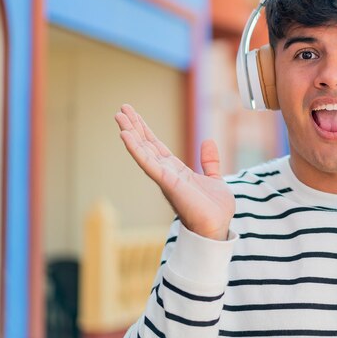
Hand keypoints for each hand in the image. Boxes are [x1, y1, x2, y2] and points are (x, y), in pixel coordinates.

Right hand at [115, 104, 234, 239]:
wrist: (217, 227)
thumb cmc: (214, 210)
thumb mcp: (214, 179)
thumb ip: (209, 162)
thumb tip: (207, 141)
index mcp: (177, 172)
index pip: (157, 147)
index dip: (146, 131)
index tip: (135, 115)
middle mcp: (167, 173)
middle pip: (146, 146)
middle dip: (134, 127)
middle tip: (121, 110)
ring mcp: (165, 178)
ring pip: (143, 151)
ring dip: (130, 133)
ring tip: (119, 116)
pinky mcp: (168, 183)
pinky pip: (148, 163)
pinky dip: (137, 149)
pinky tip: (126, 136)